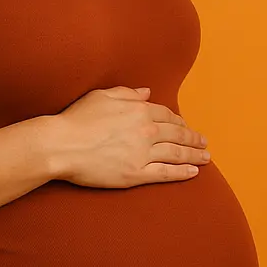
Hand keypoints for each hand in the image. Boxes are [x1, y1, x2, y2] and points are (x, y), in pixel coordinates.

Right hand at [49, 87, 209, 188]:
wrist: (60, 145)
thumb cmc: (76, 119)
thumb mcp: (102, 96)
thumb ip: (128, 93)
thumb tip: (146, 92)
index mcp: (139, 110)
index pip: (167, 115)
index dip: (179, 121)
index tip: (186, 126)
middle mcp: (146, 131)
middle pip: (177, 134)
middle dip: (193, 138)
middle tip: (204, 142)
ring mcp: (142, 154)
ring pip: (176, 153)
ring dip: (194, 155)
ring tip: (206, 157)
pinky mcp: (136, 174)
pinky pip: (166, 173)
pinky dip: (182, 172)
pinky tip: (194, 171)